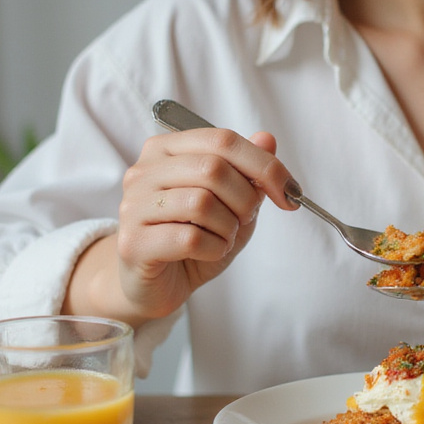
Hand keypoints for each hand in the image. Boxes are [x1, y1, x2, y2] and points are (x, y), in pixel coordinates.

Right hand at [67, 127, 296, 325]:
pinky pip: (190, 238)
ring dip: (228, 227)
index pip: (223, 141)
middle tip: (246, 220)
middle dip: (246, 199)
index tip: (290, 192)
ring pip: (201, 202)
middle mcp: (143, 171)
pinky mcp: (132, 243)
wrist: (156, 285)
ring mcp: (133, 206)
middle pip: (213, 168)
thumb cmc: (193, 239)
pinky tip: (208, 252)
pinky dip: (214, 248)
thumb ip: (247, 171)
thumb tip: (267, 139)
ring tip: (223, 237)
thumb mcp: (231, 203)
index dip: (266, 166)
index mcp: (166, 150)